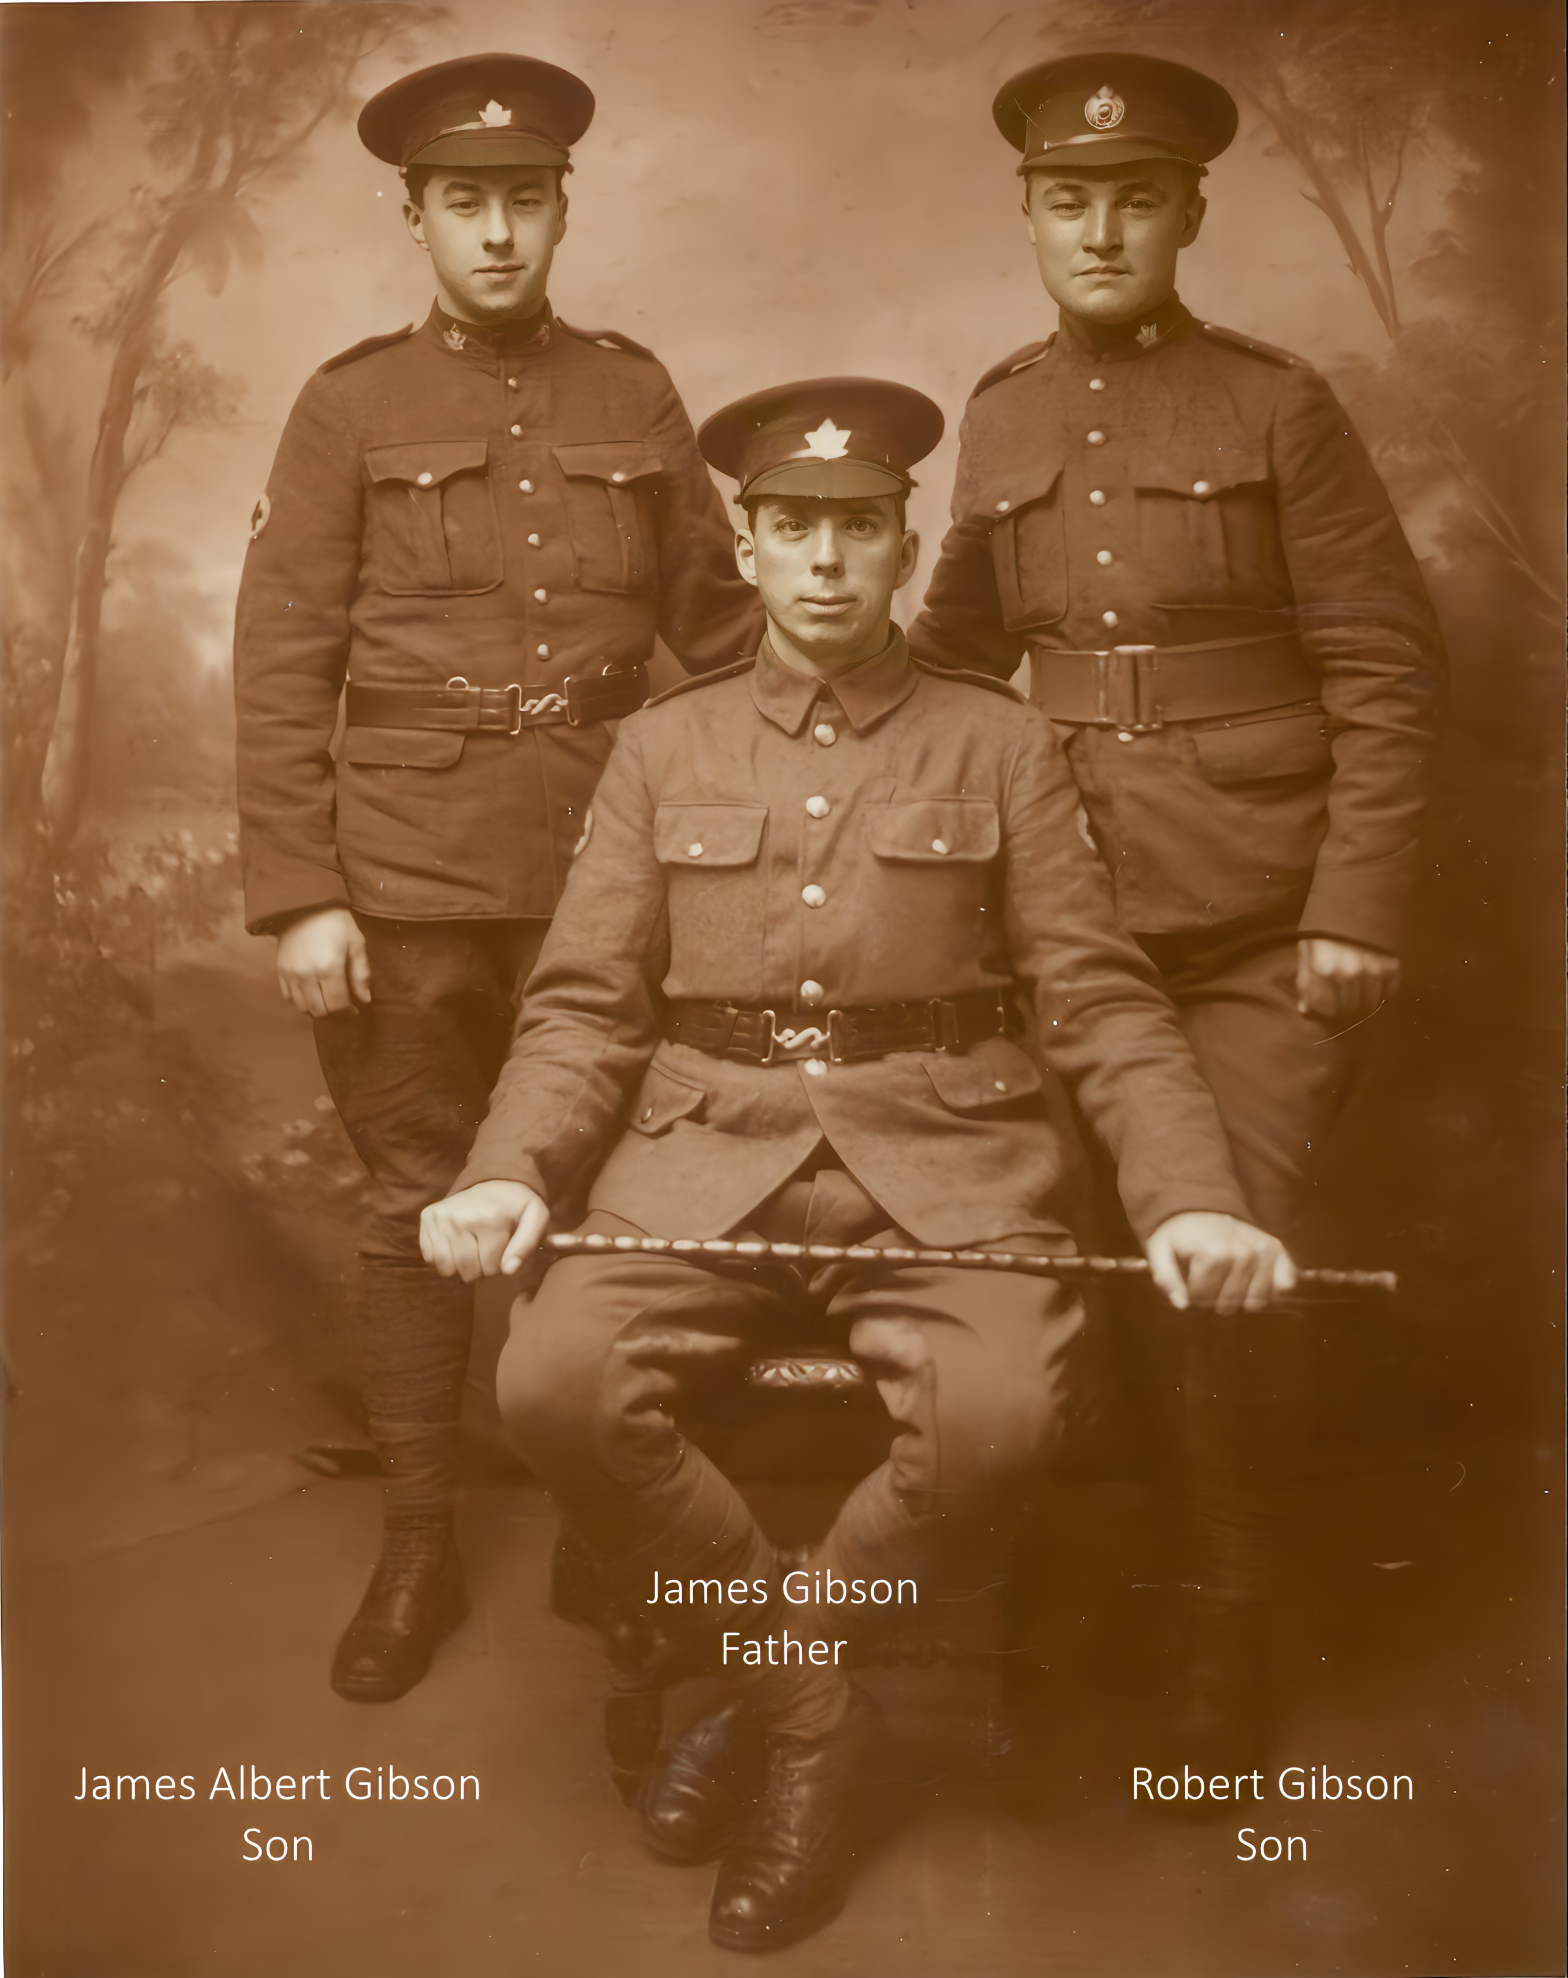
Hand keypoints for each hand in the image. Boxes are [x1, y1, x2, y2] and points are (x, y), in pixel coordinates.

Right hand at [276, 908, 370, 1016]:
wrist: (304, 904)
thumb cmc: (336, 922)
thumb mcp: (356, 943)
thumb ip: (361, 974)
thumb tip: (365, 1000)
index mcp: (329, 968)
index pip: (337, 1004)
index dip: (349, 1010)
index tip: (355, 1007)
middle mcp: (307, 975)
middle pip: (319, 1010)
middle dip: (333, 1012)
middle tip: (341, 1003)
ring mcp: (290, 974)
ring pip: (301, 1007)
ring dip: (316, 1007)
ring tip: (325, 997)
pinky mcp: (279, 970)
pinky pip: (287, 997)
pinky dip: (300, 1000)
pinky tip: (310, 992)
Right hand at [419, 1180, 549, 1282]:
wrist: (494, 1181)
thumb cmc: (516, 1206)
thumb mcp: (537, 1218)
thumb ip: (528, 1244)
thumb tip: (509, 1270)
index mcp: (488, 1219)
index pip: (491, 1269)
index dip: (501, 1265)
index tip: (505, 1248)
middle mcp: (459, 1218)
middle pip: (468, 1272)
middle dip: (481, 1268)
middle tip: (489, 1248)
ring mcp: (439, 1217)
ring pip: (447, 1269)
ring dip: (461, 1266)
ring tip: (473, 1247)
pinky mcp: (427, 1218)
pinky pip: (431, 1258)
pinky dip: (444, 1258)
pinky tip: (457, 1243)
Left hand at [1145, 1211, 1297, 1314]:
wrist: (1199, 1209)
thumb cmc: (1178, 1235)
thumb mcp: (1159, 1251)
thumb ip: (1166, 1279)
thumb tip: (1182, 1306)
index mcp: (1215, 1252)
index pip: (1203, 1297)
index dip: (1192, 1293)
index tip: (1188, 1278)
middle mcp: (1243, 1252)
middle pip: (1230, 1301)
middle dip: (1214, 1299)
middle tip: (1209, 1283)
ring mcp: (1263, 1251)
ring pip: (1257, 1301)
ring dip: (1241, 1300)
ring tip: (1229, 1285)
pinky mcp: (1277, 1249)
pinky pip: (1286, 1283)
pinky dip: (1277, 1291)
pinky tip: (1261, 1288)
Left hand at [1295, 937, 1399, 1026]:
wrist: (1357, 904)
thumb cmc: (1327, 929)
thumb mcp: (1307, 950)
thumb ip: (1305, 980)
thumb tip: (1305, 1011)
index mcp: (1322, 969)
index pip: (1326, 1009)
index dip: (1326, 1015)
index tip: (1328, 1013)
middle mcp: (1348, 973)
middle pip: (1350, 1010)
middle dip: (1347, 1011)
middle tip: (1347, 1006)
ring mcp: (1372, 970)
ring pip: (1371, 1005)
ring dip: (1366, 1005)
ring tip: (1362, 997)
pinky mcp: (1392, 966)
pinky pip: (1389, 993)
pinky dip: (1384, 994)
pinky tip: (1376, 986)